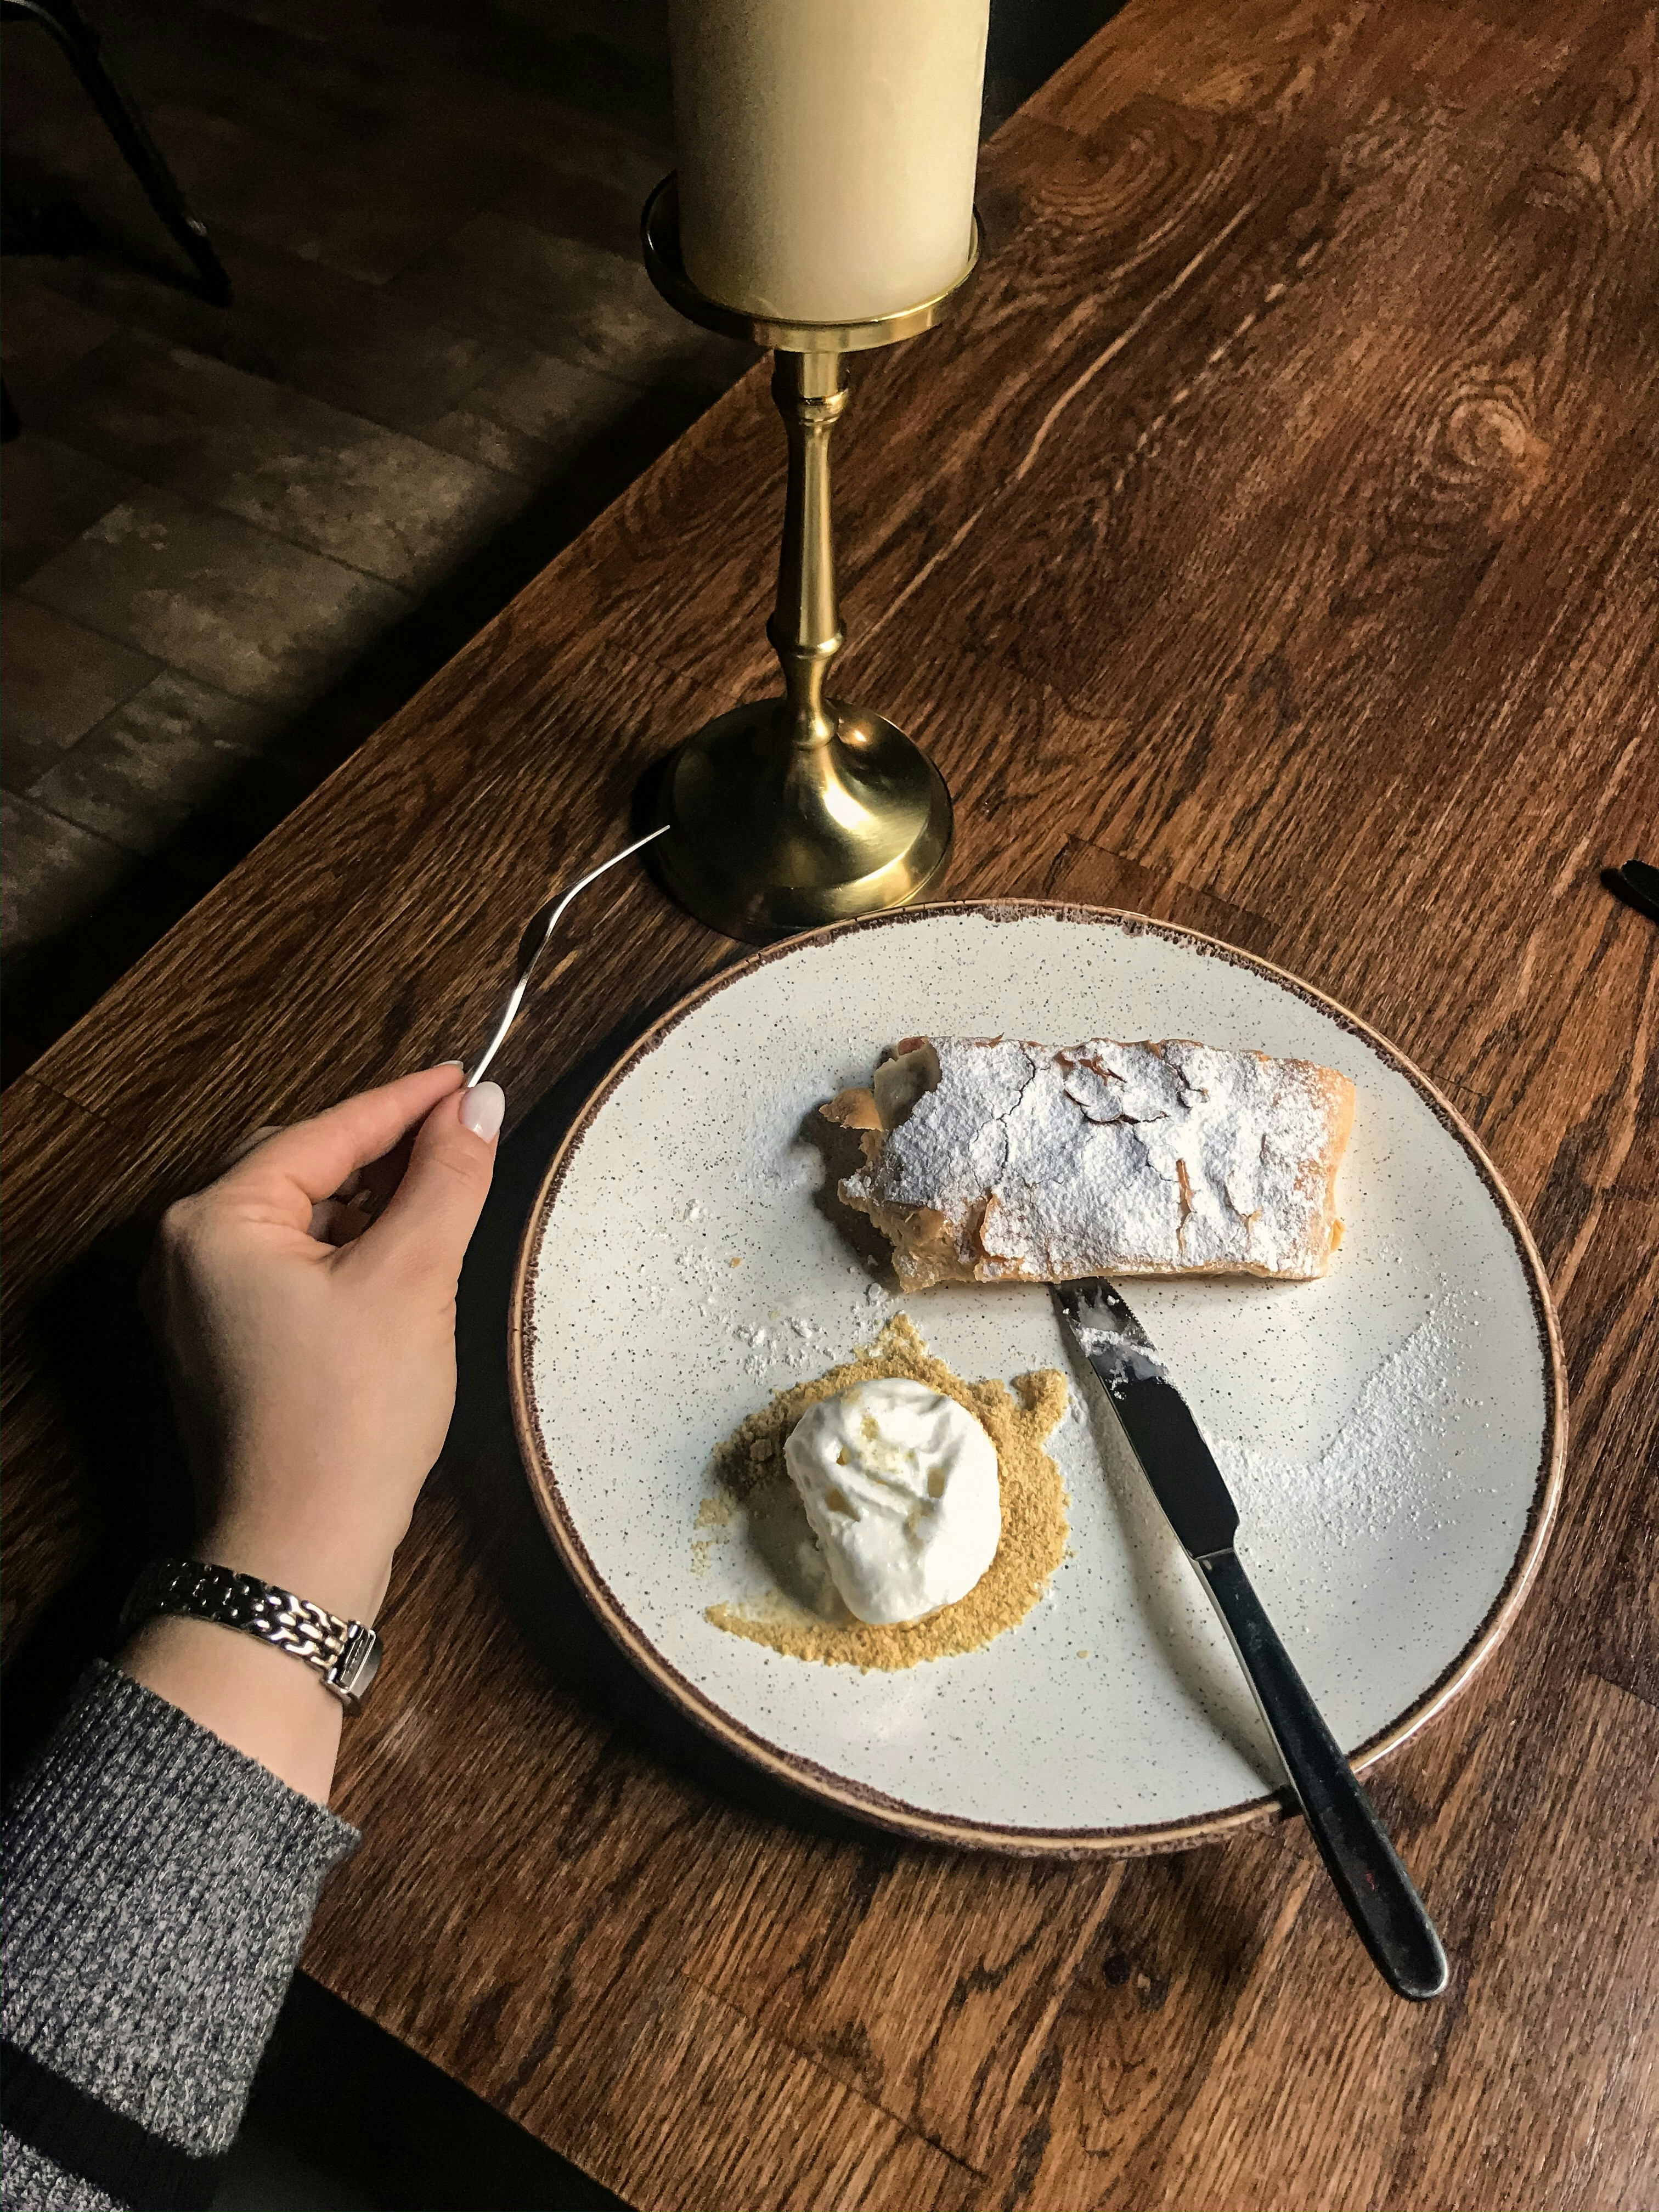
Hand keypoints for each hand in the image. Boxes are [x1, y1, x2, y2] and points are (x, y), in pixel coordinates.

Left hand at [123, 1065, 502, 1799]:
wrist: (301, 1549)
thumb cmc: (347, 1421)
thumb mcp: (413, 1279)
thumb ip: (447, 1178)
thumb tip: (480, 1107)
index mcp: (214, 1221)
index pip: (328, 1130)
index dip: (409, 1100)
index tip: (470, 1078)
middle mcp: (186, 1251)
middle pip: (304, 1164)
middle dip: (386, 1150)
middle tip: (466, 1135)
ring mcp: (197, 1301)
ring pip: (300, 1216)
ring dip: (370, 1200)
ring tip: (443, 1195)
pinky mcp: (222, 1342)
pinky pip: (289, 1264)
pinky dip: (347, 1249)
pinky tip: (399, 1257)